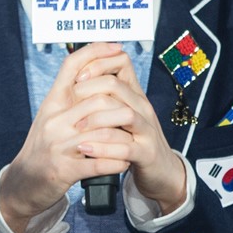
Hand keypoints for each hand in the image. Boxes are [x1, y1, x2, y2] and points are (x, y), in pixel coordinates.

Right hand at [0, 42, 133, 232]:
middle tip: (136, 114)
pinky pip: (99, 162)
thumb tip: (94, 71)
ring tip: (133, 140)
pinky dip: (117, 162)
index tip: (117, 47)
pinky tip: (125, 162)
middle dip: (122, 108)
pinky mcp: (64, 169)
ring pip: (102, 132)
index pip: (72, 66)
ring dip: (124, 137)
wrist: (22, 182)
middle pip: (97, 99)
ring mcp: (58, 145)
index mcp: (52, 102)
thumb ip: (71, 98)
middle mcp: (54, 119)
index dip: (96, 51)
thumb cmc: (43, 147)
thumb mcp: (52, 116)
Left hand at [71, 48, 185, 215]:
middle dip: (88, 89)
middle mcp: (142, 108)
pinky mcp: (146, 154)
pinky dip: (103, 148)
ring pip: (124, 114)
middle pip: (116, 85)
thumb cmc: (135, 140)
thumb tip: (79, 73)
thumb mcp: (121, 113)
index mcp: (134, 94)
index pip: (120, 63)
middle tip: (71, 100)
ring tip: (77, 127)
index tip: (77, 77)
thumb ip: (106, 95)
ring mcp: (146, 130)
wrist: (161, 170)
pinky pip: (125, 148)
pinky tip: (86, 149)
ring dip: (95, 119)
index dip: (97, 63)